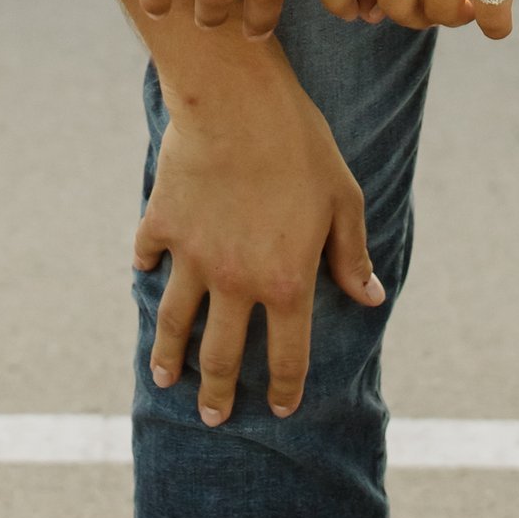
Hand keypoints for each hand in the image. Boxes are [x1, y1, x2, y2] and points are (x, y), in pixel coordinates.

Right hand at [137, 39, 382, 421]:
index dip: (284, 388)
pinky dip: (147, 270)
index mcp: (286, 282)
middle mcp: (236, 282)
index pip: (286, 356)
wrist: (236, 101)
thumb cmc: (300, 145)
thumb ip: (351, 255)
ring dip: (169, 357)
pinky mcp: (163, 224)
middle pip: (221, 356)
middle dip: (216, 394)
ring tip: (164, 379)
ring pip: (176, 323)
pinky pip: (150, 257)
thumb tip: (371, 297)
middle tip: (212, 416)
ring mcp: (193, 256)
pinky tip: (146, 276)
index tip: (280, 408)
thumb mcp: (343, 199)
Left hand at [316, 0, 518, 35]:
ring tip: (464, 1)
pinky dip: (494, 26)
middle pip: (393, 4)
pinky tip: (497, 20)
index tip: (357, 12)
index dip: (340, 1)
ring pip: (440, 14)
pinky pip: (491, 17)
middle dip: (409, 12)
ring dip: (451, 16)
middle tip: (426, 3)